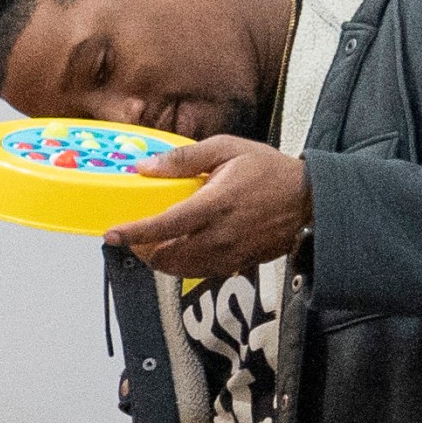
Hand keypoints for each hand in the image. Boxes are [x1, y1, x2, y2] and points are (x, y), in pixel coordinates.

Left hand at [108, 138, 311, 277]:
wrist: (309, 200)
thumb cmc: (269, 171)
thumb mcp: (227, 149)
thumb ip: (183, 159)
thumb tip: (145, 166)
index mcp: (215, 204)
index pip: (165, 225)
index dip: (134, 232)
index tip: (111, 234)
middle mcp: (220, 235)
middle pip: (166, 256)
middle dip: (143, 248)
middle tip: (134, 234)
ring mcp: (229, 254)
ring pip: (179, 269)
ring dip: (160, 259)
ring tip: (154, 241)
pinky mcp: (236, 265)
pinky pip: (198, 273)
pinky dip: (181, 265)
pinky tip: (180, 248)